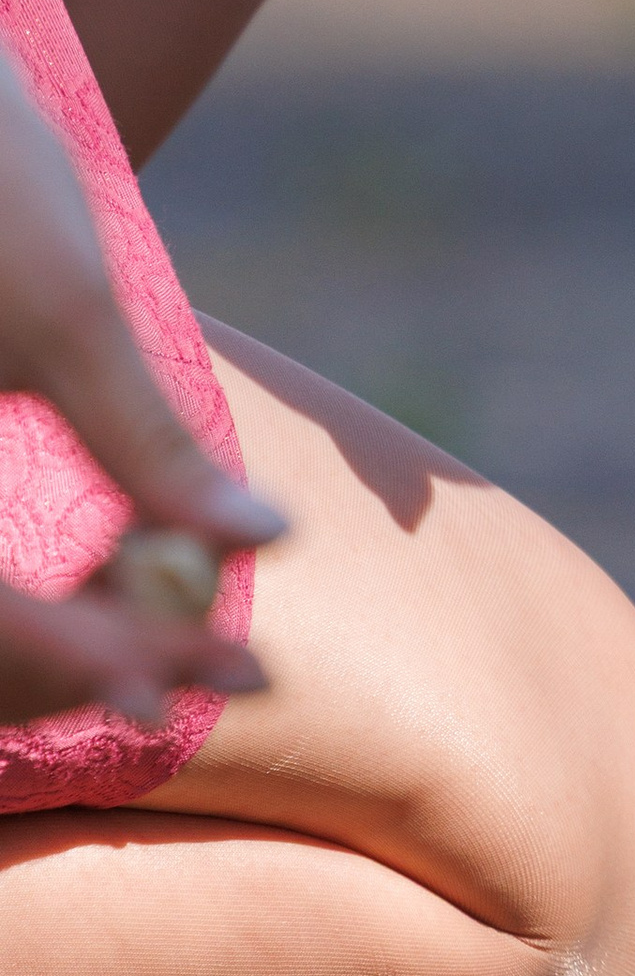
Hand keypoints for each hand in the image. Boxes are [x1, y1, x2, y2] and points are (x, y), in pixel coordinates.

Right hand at [0, 55, 278, 723]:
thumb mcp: (68, 303)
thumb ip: (149, 441)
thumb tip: (267, 540)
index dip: (108, 662)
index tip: (236, 673)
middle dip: (92, 670)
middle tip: (226, 672)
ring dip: (57, 653)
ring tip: (179, 641)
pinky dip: (24, 613)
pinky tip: (110, 586)